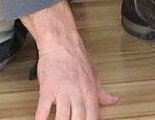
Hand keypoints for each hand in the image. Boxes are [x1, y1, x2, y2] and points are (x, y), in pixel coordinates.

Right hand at [22, 1, 118, 119]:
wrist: (62, 43)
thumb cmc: (76, 58)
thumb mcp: (93, 76)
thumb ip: (102, 92)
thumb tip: (113, 100)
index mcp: (90, 93)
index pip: (93, 118)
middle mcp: (78, 94)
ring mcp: (63, 92)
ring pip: (63, 118)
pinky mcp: (48, 89)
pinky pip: (44, 109)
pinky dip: (41, 118)